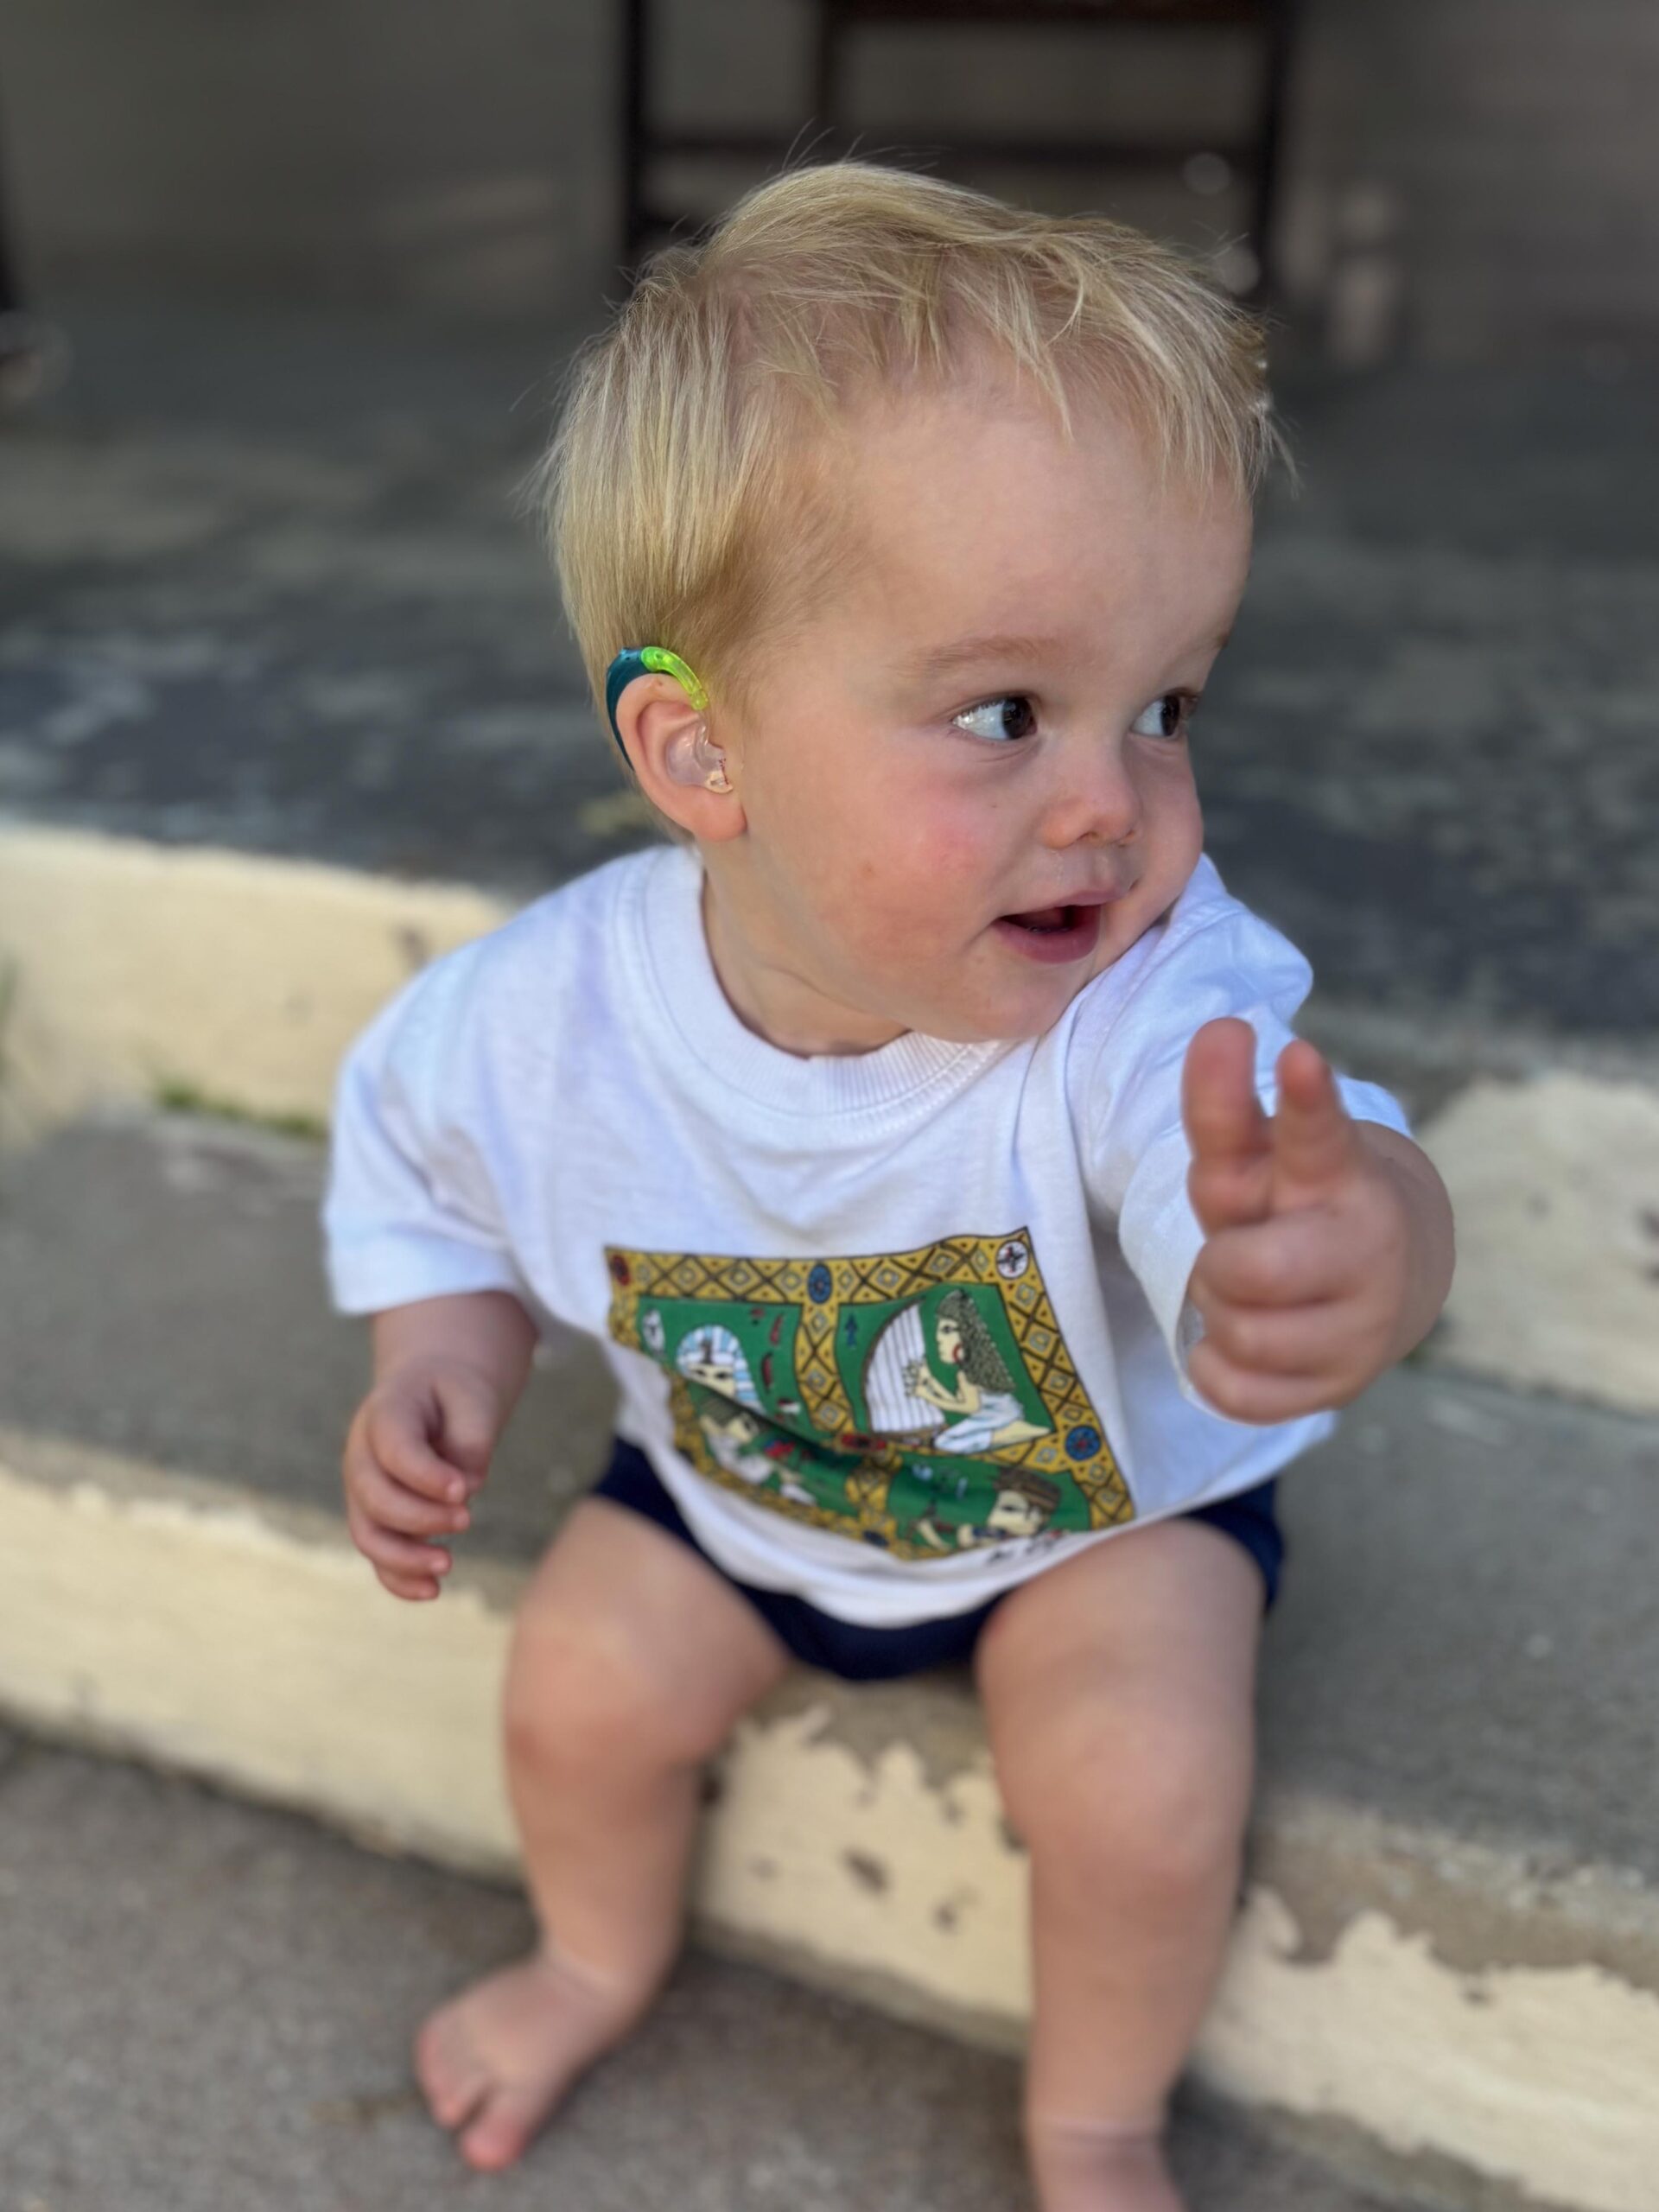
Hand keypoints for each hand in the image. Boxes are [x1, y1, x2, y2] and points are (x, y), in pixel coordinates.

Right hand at [342, 1357, 503, 1600]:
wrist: (432, 1391)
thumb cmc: (455, 1393)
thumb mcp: (472, 1398)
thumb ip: (472, 1438)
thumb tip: (469, 1488)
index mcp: (385, 1412)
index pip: (394, 1449)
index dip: (425, 1475)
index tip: (465, 1491)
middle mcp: (363, 1453)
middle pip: (375, 1496)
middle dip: (420, 1517)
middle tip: (467, 1519)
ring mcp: (363, 1488)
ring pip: (368, 1533)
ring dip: (404, 1557)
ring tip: (446, 1565)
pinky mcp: (376, 1516)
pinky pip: (378, 1555)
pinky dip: (398, 1578)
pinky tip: (432, 1590)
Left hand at [1179, 1017, 1419, 1423]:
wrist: (1386, 1282)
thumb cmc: (1296, 1205)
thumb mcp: (1254, 1152)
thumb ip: (1222, 1099)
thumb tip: (1219, 1029)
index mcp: (1340, 1173)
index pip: (1319, 1133)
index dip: (1307, 1099)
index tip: (1296, 1053)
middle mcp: (1365, 1248)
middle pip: (1250, 1270)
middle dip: (1223, 1263)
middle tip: (1240, 1253)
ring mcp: (1361, 1327)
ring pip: (1239, 1335)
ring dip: (1220, 1314)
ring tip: (1248, 1294)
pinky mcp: (1339, 1388)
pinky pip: (1237, 1393)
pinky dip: (1218, 1369)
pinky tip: (1240, 1341)